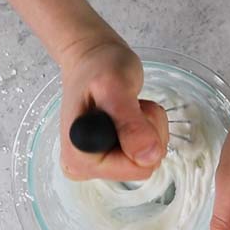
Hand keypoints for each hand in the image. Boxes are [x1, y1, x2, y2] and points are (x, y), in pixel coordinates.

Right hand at [58, 35, 169, 181]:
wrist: (89, 59)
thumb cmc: (98, 68)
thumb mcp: (116, 88)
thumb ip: (130, 124)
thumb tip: (148, 157)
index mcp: (81, 159)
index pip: (136, 168)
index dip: (145, 137)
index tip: (133, 110)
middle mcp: (82, 169)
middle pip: (141, 167)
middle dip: (148, 134)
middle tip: (132, 106)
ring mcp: (92, 167)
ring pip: (145, 161)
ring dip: (148, 130)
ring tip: (129, 107)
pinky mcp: (103, 161)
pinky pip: (140, 156)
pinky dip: (144, 132)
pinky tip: (127, 116)